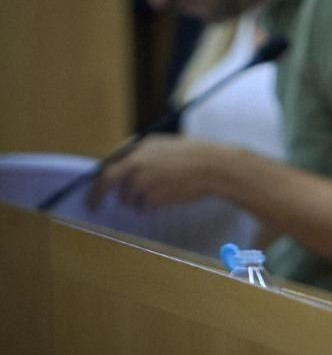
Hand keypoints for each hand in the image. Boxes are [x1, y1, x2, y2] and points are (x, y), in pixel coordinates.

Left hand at [89, 135, 222, 210]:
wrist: (214, 167)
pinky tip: (169, 199)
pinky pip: (145, 207)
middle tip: (93, 206)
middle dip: (97, 196)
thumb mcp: (168, 146)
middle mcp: (136, 163)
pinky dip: (152, 207)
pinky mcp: (152, 197)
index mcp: (140, 148)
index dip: (100, 178)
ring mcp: (143, 181)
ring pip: (129, 199)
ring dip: (137, 201)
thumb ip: (147, 156)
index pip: (111, 163)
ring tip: (160, 195)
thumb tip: (130, 170)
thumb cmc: (198, 155)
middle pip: (108, 181)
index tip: (95, 188)